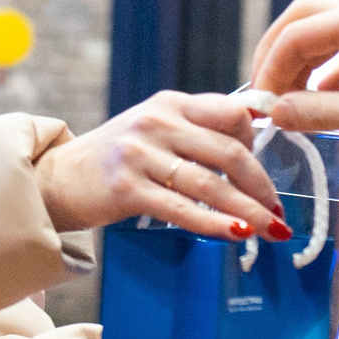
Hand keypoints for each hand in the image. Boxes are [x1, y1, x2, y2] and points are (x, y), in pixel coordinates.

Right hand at [35, 89, 285, 238]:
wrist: (58, 179)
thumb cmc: (116, 158)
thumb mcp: (155, 128)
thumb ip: (197, 130)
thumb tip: (254, 140)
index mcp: (170, 103)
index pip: (232, 114)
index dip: (256, 143)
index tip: (261, 173)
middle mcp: (157, 122)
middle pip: (229, 151)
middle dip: (261, 186)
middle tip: (280, 213)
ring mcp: (140, 153)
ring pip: (211, 184)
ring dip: (249, 211)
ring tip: (272, 231)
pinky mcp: (127, 188)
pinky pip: (183, 209)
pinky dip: (215, 224)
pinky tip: (236, 235)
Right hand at [248, 0, 338, 144]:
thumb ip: (323, 113)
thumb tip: (277, 114)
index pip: (294, 35)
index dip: (268, 71)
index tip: (259, 108)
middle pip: (304, 22)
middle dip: (277, 58)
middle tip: (263, 96)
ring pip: (327, 36)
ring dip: (303, 67)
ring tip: (291, 106)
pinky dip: (331, 74)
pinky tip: (325, 104)